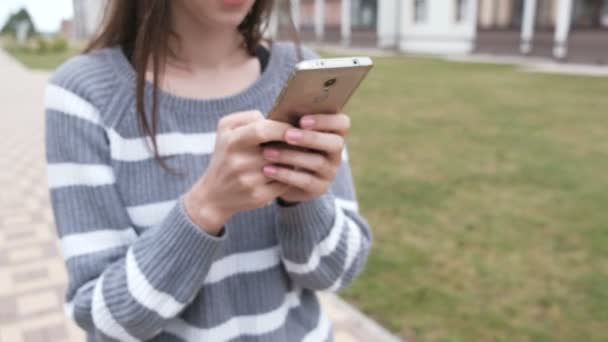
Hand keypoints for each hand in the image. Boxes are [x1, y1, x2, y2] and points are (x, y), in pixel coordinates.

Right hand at [184, 111, 292, 234]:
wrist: (214, 195)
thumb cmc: (225, 155)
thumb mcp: (225, 130)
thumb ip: (247, 118)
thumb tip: (271, 117)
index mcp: (232, 142)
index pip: (262, 130)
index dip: (282, 128)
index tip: (294, 128)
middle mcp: (239, 163)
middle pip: (277, 150)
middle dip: (292, 145)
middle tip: (302, 141)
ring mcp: (249, 181)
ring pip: (284, 167)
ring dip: (294, 160)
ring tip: (298, 155)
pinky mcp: (258, 197)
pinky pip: (285, 182)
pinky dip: (290, 176)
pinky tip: (289, 171)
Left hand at [261, 113, 349, 203]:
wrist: (283, 176)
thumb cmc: (285, 144)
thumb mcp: (290, 131)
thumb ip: (291, 120)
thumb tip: (279, 112)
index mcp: (333, 132)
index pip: (342, 123)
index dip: (326, 120)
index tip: (302, 120)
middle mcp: (336, 152)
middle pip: (335, 143)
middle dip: (310, 138)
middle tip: (287, 135)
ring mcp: (330, 171)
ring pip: (318, 162)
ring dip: (292, 156)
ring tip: (268, 152)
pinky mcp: (319, 188)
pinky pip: (305, 181)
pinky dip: (285, 174)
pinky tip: (268, 169)